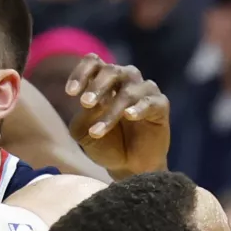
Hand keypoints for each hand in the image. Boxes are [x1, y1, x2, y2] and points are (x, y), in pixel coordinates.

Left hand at [66, 55, 169, 178]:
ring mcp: (144, 91)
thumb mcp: (84, 131)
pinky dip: (138, 108)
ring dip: (111, 110)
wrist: (128, 167)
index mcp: (103, 80)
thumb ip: (84, 115)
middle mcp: (125, 80)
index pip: (93, 63)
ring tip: (97, 131)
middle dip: (96, 86)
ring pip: (128, 91)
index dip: (80, 73)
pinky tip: (129, 116)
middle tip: (85, 103)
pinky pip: (150, 102)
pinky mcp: (160, 105)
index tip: (70, 93)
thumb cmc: (104, 143)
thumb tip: (92, 103)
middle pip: (111, 71)